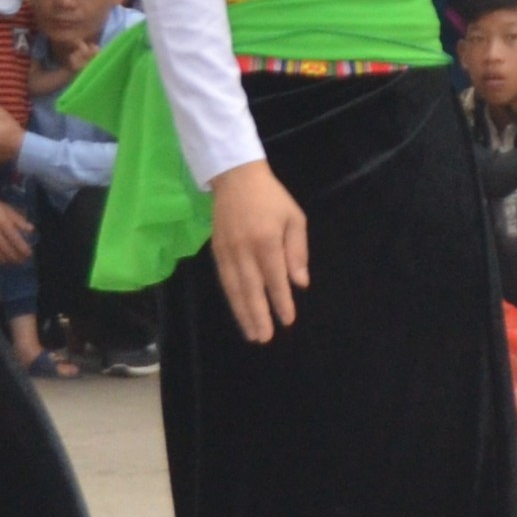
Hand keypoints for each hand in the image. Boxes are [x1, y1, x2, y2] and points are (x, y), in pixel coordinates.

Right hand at [0, 188, 35, 266]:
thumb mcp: (5, 207)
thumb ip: (18, 219)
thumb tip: (31, 229)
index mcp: (2, 222)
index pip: (16, 240)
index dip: (24, 250)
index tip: (29, 254)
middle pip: (7, 250)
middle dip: (17, 258)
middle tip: (23, 260)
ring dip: (6, 261)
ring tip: (12, 261)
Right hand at [206, 159, 307, 346]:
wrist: (236, 178)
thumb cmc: (272, 198)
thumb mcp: (295, 218)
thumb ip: (297, 251)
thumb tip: (300, 283)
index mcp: (267, 240)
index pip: (275, 277)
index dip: (281, 300)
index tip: (287, 320)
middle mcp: (245, 249)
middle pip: (252, 288)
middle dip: (258, 315)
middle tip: (264, 338)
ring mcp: (227, 251)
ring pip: (235, 288)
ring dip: (243, 313)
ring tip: (251, 333)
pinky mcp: (216, 251)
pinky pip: (224, 280)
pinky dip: (231, 298)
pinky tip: (238, 311)